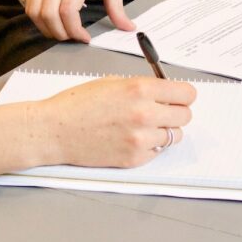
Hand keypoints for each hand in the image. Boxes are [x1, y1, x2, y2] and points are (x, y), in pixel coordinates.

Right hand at [0, 77, 196, 175]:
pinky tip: (130, 139)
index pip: (187, 94)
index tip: (178, 97)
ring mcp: (141, 139)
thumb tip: (165, 92)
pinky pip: (157, 151)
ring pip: (174, 136)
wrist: (54, 130)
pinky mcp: (134, 158)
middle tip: (161, 112)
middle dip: (175, 112)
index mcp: (140, 89)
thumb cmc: (77, 104)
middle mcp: (145, 114)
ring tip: (141, 126)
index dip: (183, 95)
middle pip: (185, 116)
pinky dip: (149, 146)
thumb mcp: (113, 82)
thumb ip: (142, 87)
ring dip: (163, 131)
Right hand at [26, 0, 134, 42]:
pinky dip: (39, 20)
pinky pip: (30, 6)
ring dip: (48, 30)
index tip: (84, 37)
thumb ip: (117, 5)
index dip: (74, 30)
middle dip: (62, 34)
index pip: (68, 10)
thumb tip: (127, 27)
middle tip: (73, 37)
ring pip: (35, 13)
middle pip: (50, 15)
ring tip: (63, 32)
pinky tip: (53, 22)